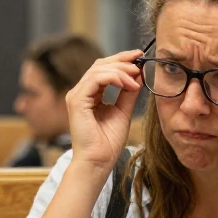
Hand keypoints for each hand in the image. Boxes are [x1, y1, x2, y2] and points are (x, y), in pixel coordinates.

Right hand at [64, 49, 143, 171]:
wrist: (99, 161)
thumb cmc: (108, 143)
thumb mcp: (123, 112)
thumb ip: (129, 93)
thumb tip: (139, 75)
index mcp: (90, 94)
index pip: (104, 69)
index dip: (121, 60)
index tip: (139, 56)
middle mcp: (81, 92)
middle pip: (100, 65)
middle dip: (122, 60)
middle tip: (140, 61)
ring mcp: (76, 95)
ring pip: (98, 70)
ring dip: (121, 70)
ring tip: (136, 76)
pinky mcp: (76, 101)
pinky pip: (95, 79)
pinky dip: (113, 77)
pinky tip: (127, 83)